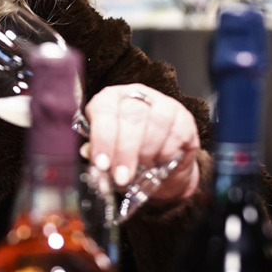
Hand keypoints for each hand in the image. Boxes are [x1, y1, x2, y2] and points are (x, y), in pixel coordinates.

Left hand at [84, 84, 200, 203]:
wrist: (162, 169)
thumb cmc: (129, 158)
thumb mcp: (110, 157)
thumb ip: (99, 155)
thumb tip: (88, 155)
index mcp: (109, 99)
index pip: (103, 111)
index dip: (102, 138)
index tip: (102, 164)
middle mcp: (135, 95)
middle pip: (130, 116)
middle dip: (125, 151)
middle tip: (122, 177)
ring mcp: (161, 102)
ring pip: (155, 122)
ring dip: (147, 151)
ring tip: (143, 168)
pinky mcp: (183, 116)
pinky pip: (176, 132)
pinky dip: (167, 152)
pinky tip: (159, 161)